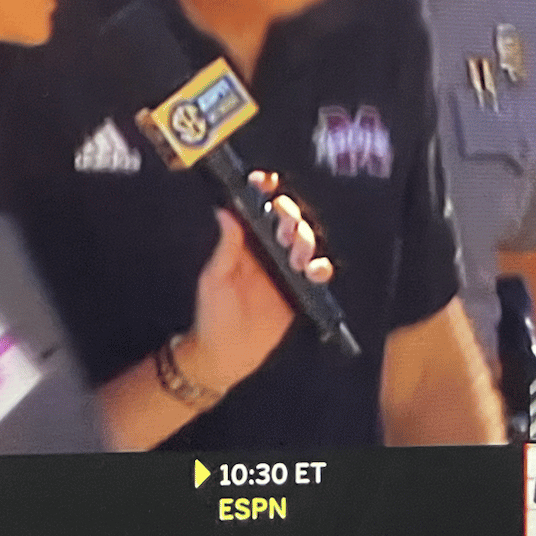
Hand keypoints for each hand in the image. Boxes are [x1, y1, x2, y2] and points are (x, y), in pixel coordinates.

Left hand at [179, 173, 333, 394]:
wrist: (227, 354)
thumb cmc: (213, 314)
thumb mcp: (215, 278)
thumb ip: (227, 247)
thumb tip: (224, 211)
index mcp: (245, 242)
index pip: (258, 208)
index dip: (265, 190)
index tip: (266, 181)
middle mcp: (267, 250)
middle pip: (288, 219)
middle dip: (291, 217)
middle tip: (286, 231)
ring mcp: (285, 269)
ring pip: (306, 241)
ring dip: (306, 241)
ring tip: (298, 256)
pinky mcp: (300, 290)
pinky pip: (317, 272)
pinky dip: (321, 268)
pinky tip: (314, 271)